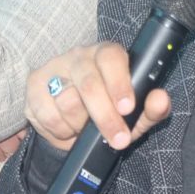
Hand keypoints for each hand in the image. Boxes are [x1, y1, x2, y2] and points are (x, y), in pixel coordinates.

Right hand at [25, 43, 170, 151]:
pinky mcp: (34, 86)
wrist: (74, 115)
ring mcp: (53, 69)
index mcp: (107, 54)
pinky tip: (68, 130)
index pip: (111, 58)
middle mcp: (79, 56)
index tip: (128, 108)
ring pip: (67, 102)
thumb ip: (152, 107)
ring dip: (80, 126)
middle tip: (118, 139)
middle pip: (89, 84)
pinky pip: (46, 115)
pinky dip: (61, 131)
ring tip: (86, 129)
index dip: (119, 83)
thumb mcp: (134, 111)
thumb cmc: (110, 107)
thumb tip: (161, 100)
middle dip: (105, 117)